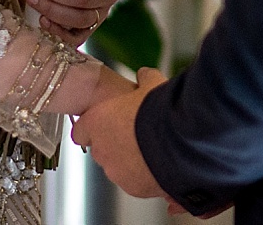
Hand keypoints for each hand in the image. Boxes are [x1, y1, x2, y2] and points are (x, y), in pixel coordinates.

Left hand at [72, 67, 166, 199]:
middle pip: (101, 149)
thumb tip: (145, 75)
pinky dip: (145, 175)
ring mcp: (117, 172)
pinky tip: (162, 163)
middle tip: (137, 133)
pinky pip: (136, 181)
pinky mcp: (134, 188)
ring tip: (153, 149)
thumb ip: (144, 79)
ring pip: (118, 167)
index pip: (80, 131)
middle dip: (116, 143)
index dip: (93, 127)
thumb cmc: (161, 110)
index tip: (106, 123)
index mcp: (98, 122)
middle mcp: (102, 150)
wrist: (181, 140)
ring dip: (130, 160)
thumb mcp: (153, 84)